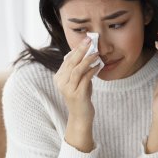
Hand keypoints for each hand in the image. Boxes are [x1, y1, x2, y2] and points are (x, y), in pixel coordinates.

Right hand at [54, 36, 100, 151]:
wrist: (81, 117)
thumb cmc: (81, 97)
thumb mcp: (79, 81)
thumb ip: (80, 70)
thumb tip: (87, 54)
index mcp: (59, 77)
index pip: (67, 60)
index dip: (76, 49)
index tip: (85, 40)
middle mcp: (61, 82)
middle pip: (71, 62)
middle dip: (80, 50)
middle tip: (89, 40)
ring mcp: (68, 89)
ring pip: (77, 70)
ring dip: (87, 60)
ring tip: (96, 53)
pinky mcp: (77, 95)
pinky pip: (85, 79)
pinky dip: (92, 71)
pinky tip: (98, 65)